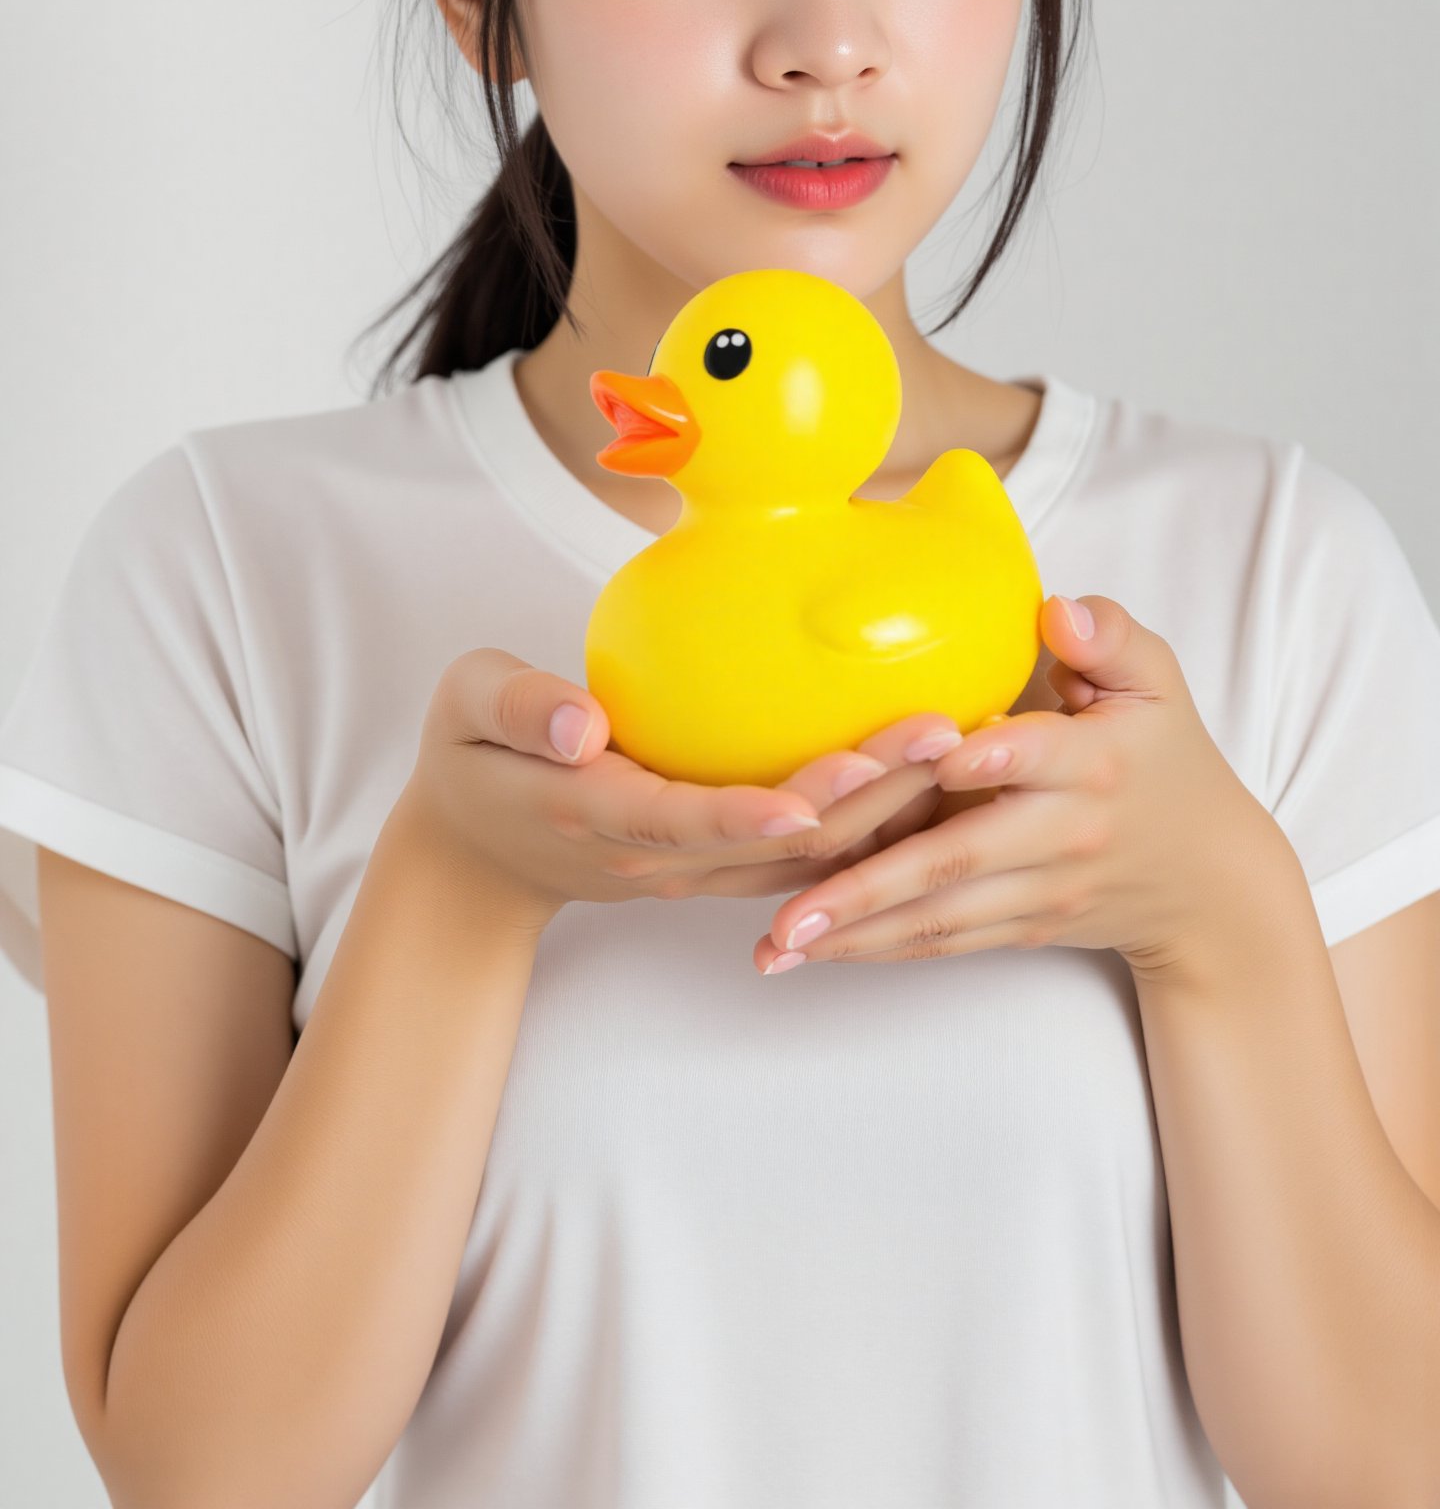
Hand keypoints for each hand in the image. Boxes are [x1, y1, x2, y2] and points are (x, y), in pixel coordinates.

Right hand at [398, 647, 967, 939]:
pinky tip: (928, 776)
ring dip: (886, 810)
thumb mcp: (463, 712)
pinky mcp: (720, 863)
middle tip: (940, 736)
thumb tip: (581, 723)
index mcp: (599, 815)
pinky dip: (869, 823)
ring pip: (806, 855)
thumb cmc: (472, 760)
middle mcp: (660, 857)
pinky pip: (804, 854)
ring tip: (960, 748)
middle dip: (863, 795)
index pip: (685, 820)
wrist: (476, 855)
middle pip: (776, 839)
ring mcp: (696, 869)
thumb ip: (518, 709)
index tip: (819, 791)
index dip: (753, 812)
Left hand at [752, 594, 1282, 983]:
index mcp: (1092, 762)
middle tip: (792, 907)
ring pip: (940, 916)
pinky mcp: (1022, 927)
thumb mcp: (1157, 682)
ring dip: (856, 933)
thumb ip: (1110, 635)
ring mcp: (1039, 891)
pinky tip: (816, 953)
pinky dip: (879, 950)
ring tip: (779, 943)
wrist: (1210, 883)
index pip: (1033, 756)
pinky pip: (945, 942)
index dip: (986, 755)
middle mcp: (1061, 833)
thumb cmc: (1163, 757)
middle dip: (870, 886)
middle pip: (959, 858)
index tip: (927, 757)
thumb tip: (1056, 610)